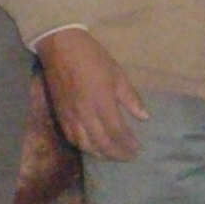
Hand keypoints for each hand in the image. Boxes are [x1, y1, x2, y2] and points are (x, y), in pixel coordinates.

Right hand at [36, 26, 147, 160]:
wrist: (60, 47)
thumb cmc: (92, 57)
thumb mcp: (117, 73)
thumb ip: (130, 98)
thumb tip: (144, 117)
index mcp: (102, 101)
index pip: (117, 132)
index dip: (128, 144)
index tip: (138, 149)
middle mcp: (85, 113)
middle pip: (101, 143)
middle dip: (116, 154)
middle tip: (128, 156)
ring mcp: (71, 116)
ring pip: (85, 145)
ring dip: (101, 154)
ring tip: (112, 154)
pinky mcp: (60, 115)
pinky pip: (72, 138)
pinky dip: (84, 146)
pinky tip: (92, 146)